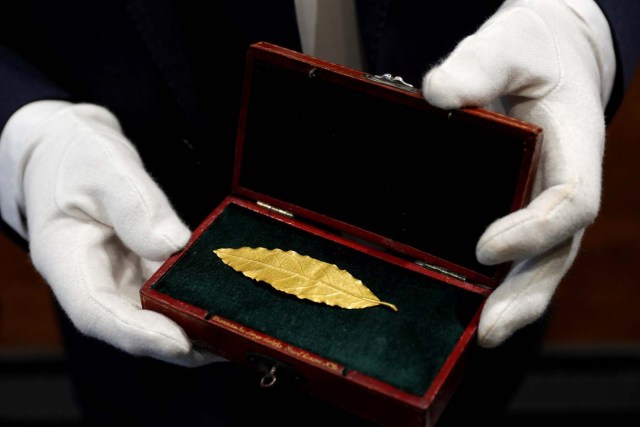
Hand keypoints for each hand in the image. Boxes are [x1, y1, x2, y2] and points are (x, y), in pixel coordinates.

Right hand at [0, 100, 221, 365]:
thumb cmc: (78, 157)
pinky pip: (167, 296)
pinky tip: (229, 306)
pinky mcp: (139, 274)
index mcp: (65, 259)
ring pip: (154, 317)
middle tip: (228, 341)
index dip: (140, 333)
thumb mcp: (104, 167)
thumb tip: (172, 246)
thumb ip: (135, 204)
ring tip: (239, 332)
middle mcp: (92, 282)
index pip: (97, 312)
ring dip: (194, 329)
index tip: (181, 343)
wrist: (71, 154)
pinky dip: (196, 303)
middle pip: (132, 326)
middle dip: (180, 341)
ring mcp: (117, 281)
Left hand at [422, 0, 614, 346]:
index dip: (535, 229)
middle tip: (490, 327)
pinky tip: (470, 302)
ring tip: (482, 334)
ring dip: (516, 301)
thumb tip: (436, 94)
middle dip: (528, 293)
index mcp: (576, 144)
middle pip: (559, 250)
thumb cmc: (531, 51)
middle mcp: (565, 182)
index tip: (484, 247)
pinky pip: (519, 252)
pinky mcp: (521, 206)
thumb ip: (478, 65)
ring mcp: (544, 200)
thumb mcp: (507, 44)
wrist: (546, 56)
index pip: (572, 199)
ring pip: (541, 262)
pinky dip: (500, 282)